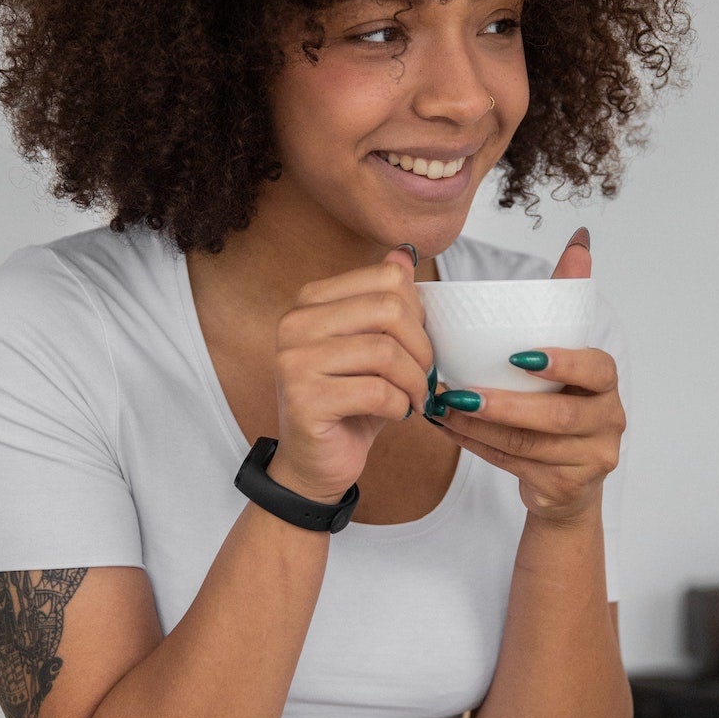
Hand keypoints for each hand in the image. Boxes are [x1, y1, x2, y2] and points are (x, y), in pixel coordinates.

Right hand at [270, 243, 432, 503]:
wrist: (314, 463)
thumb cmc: (348, 403)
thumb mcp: (372, 348)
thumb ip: (384, 301)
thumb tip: (403, 254)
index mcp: (311, 301)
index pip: (386, 278)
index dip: (417, 312)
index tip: (417, 343)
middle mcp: (295, 324)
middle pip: (388, 309)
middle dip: (421, 347)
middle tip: (424, 376)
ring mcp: (294, 361)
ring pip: (385, 352)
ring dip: (414, 381)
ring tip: (413, 398)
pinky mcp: (304, 399)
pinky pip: (376, 391)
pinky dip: (399, 405)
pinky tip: (396, 414)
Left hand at [433, 227, 625, 523]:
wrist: (567, 480)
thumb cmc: (559, 403)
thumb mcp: (567, 354)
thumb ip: (568, 299)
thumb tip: (579, 238)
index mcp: (606, 385)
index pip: (595, 371)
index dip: (562, 364)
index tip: (518, 356)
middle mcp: (608, 422)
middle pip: (557, 418)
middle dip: (505, 406)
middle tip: (458, 393)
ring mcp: (590, 460)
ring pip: (529, 446)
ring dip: (479, 428)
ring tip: (442, 409)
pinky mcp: (565, 489)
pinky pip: (514, 466)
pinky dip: (476, 447)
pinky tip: (448, 430)